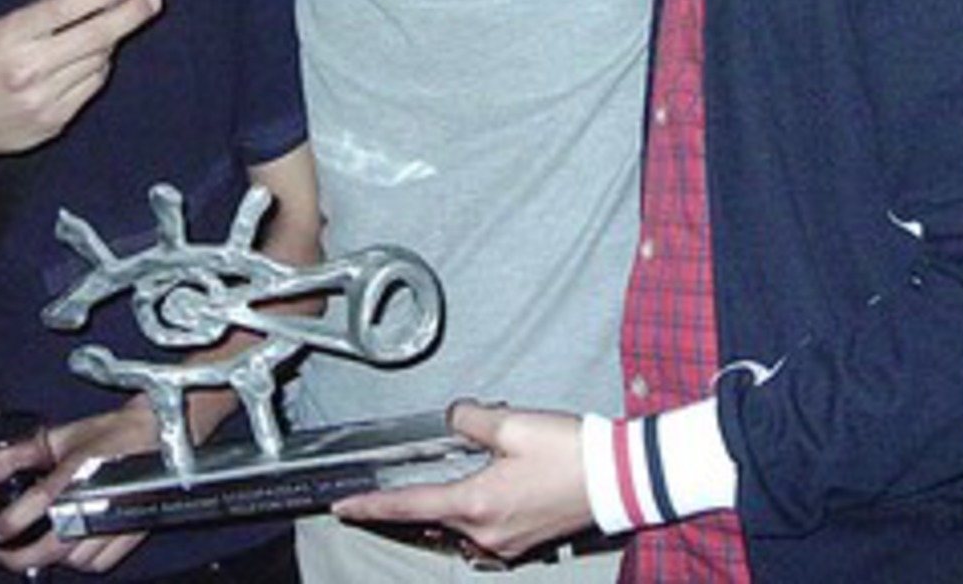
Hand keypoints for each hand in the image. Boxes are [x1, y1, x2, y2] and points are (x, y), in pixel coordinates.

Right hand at [0, 0, 161, 171]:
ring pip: (99, 61)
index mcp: (9, 37)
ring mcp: (44, 98)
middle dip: (130, 14)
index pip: (66, 8)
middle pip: (94, 36)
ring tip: (108, 28)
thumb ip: (44, 9)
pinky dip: (98, 68)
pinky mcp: (56, 120)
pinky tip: (89, 59)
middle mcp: (28, 68)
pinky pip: (93, 85)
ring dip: (111, 40)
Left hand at [0, 401, 160, 575]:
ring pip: (76, 559)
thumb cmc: (108, 433)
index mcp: (78, 469)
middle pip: (53, 546)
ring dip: (52, 560)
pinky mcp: (131, 529)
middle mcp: (97, 498)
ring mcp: (115, 517)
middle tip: (1, 555)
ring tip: (34, 552)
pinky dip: (82, 563)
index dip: (12, 523)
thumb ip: (18, 455)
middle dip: (20, 558)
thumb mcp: (60, 436)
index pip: (40, 502)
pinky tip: (69, 551)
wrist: (157, 432)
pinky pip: (100, 563)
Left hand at [335, 401, 592, 562]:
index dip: (371, 507)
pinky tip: (474, 490)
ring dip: (441, 506)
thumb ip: (471, 419)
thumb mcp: (513, 424)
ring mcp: (506, 542)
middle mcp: (486, 532)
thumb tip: (453, 419)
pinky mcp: (524, 541)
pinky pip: (482, 528)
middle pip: (431, 517)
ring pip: (457, 524)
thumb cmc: (569, 451)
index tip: (343, 508)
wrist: (619, 479)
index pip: (409, 506)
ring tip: (430, 484)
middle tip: (377, 494)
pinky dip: (468, 510)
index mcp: (477, 503)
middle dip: (405, 505)